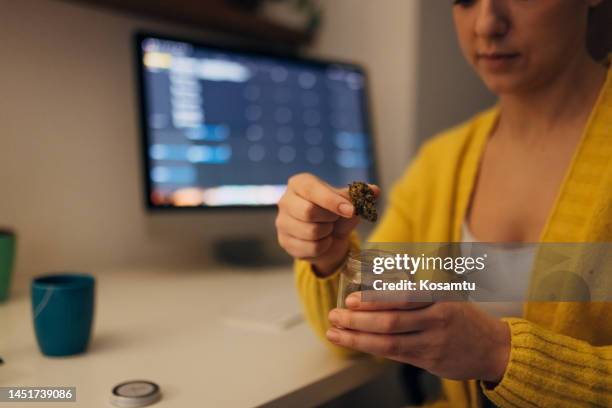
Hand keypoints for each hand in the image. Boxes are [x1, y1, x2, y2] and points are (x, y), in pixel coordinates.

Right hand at [275, 173, 379, 275]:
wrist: (328, 237)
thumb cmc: (336, 213)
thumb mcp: (348, 202)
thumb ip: (360, 195)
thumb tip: (375, 191)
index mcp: (299, 183)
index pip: (312, 189)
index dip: (332, 201)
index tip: (350, 210)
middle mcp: (286, 201)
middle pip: (308, 212)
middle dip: (329, 218)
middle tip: (334, 218)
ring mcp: (282, 223)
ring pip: (311, 232)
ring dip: (327, 234)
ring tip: (327, 229)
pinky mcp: (284, 242)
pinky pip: (310, 248)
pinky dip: (323, 247)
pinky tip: (322, 241)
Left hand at [326, 293, 509, 381]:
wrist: (495, 348)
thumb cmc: (464, 318)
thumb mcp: (446, 296)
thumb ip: (416, 294)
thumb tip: (375, 290)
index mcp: (439, 297)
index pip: (401, 297)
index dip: (372, 300)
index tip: (349, 300)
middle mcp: (436, 319)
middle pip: (390, 321)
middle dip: (357, 320)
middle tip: (334, 316)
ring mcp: (433, 343)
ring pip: (389, 342)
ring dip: (358, 338)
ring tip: (336, 332)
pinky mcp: (430, 361)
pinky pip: (396, 354)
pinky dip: (373, 349)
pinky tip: (356, 343)